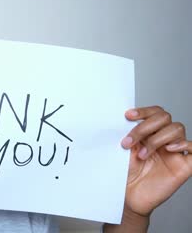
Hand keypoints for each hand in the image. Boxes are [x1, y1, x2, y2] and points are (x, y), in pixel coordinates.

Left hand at [105, 106, 190, 231]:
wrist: (128, 197)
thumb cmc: (125, 175)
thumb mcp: (124, 151)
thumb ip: (129, 134)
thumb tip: (125, 117)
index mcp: (149, 133)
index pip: (155, 112)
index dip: (143, 111)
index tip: (128, 116)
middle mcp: (163, 139)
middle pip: (164, 118)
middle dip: (144, 127)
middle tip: (128, 142)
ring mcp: (174, 151)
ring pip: (176, 129)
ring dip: (156, 138)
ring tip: (142, 155)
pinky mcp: (184, 166)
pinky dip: (184, 144)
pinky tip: (169, 149)